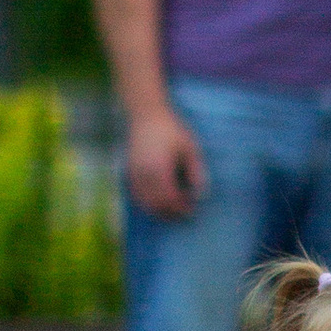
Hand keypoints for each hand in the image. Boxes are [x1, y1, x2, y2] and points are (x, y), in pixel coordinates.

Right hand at [125, 103, 206, 219]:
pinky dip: (147, 203)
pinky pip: (136, 195)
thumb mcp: (190, 148)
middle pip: (156, 204)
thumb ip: (196, 171)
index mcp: (160, 168)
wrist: (146, 116)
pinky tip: (158, 202)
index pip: (170, 198)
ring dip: (158, 211)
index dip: (180, 208)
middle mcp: (144, 174)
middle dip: (170, 213)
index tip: (191, 210)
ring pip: (144, 202)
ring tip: (172, 210)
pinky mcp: (129, 172)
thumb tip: (201, 195)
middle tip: (183, 214)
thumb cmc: (172, 130)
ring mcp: (134, 174)